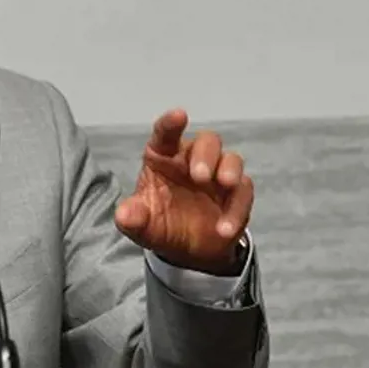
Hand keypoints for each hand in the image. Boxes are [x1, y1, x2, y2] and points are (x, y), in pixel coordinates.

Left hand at [115, 109, 252, 274]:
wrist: (185, 252)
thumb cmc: (159, 224)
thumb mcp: (140, 225)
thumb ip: (132, 218)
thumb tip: (125, 216)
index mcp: (164, 157)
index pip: (166, 134)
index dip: (171, 123)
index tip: (179, 115)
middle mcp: (192, 160)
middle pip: (207, 141)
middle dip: (205, 154)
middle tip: (200, 175)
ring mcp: (218, 176)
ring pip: (232, 159)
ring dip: (230, 170)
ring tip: (225, 185)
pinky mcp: (237, 195)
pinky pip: (243, 194)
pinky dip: (236, 210)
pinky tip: (224, 229)